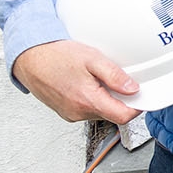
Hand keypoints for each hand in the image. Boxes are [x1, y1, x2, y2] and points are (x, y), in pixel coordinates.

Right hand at [12, 39, 142, 124]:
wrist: (29, 57)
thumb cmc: (56, 56)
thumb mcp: (92, 59)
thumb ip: (115, 76)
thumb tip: (133, 89)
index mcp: (88, 101)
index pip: (123, 116)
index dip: (137, 107)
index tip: (142, 96)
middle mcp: (78, 112)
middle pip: (113, 114)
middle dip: (120, 99)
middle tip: (117, 79)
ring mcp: (70, 114)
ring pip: (100, 111)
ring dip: (105, 98)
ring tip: (96, 78)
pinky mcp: (64, 111)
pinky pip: (86, 109)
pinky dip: (91, 98)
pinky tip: (85, 83)